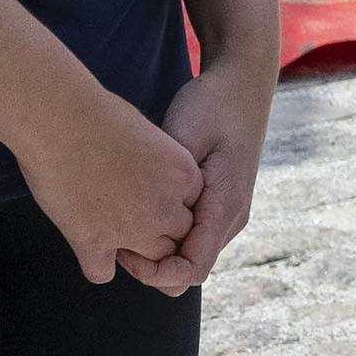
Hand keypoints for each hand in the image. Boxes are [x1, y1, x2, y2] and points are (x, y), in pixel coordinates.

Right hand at [25, 85, 208, 287]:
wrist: (61, 119)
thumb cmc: (98, 114)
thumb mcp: (147, 133)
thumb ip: (156, 161)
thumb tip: (145, 170)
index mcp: (183, 176)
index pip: (191, 208)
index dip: (168, 205)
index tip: (146, 197)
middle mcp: (165, 208)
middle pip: (175, 237)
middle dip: (156, 232)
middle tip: (127, 217)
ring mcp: (133, 230)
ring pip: (149, 261)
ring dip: (133, 252)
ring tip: (110, 235)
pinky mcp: (95, 243)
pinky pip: (102, 273)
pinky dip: (95, 265)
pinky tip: (88, 250)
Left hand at [128, 52, 276, 294]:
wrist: (241, 82)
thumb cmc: (213, 106)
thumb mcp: (187, 141)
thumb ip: (172, 187)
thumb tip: (150, 228)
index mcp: (226, 207)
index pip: (190, 271)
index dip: (153, 274)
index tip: (122, 251)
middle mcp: (232, 218)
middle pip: (187, 270)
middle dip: (150, 264)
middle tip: (114, 234)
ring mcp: (229, 212)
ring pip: (189, 255)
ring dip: (157, 249)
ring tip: (123, 220)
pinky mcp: (220, 203)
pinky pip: (192, 236)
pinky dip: (165, 234)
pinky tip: (140, 208)